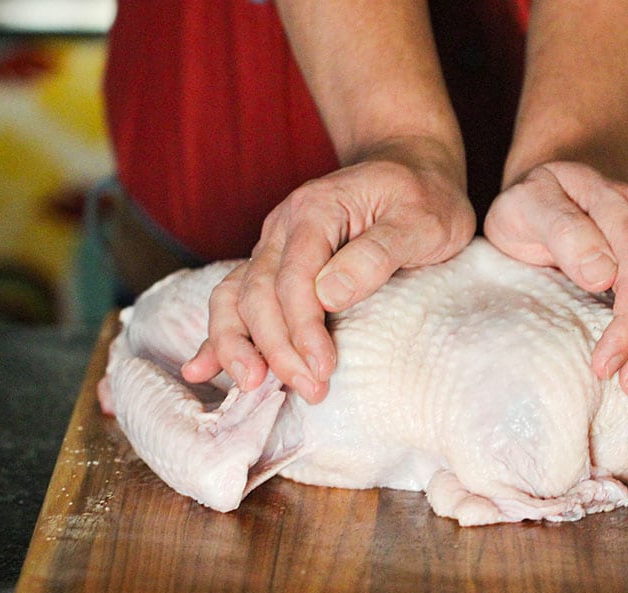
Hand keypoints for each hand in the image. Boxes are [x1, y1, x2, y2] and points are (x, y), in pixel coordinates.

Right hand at [181, 154, 475, 402]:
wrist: (414, 167)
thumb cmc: (426, 197)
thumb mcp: (422, 221)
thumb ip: (377, 254)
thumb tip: (328, 295)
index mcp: (317, 210)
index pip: (294, 278)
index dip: (303, 329)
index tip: (323, 368)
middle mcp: (283, 226)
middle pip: (258, 293)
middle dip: (276, 348)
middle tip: (309, 389)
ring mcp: (274, 244)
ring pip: (234, 296)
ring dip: (236, 344)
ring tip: (251, 385)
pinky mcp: (276, 264)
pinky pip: (237, 298)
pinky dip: (220, 333)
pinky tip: (201, 367)